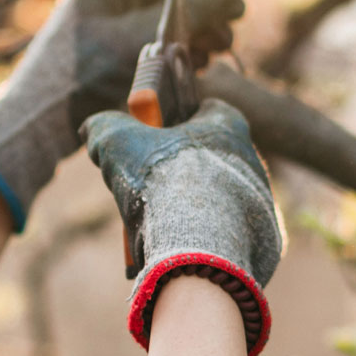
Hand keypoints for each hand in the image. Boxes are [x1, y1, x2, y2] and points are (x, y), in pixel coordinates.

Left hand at [0, 0, 245, 230]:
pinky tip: (201, 63)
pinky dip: (180, 52)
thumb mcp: (140, 39)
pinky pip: (153, 46)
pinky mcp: (108, 62)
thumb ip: (187, 12)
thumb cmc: (83, 77)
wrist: (36, 124)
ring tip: (224, 45)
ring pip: (163, 22)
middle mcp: (104, 3)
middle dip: (206, 4)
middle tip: (238, 16)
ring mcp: (106, 32)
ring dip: (197, 29)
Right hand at [83, 98, 282, 355]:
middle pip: (210, 155)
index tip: (153, 136)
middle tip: (150, 187)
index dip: (176, 120)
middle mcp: (251, 157)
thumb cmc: (163, 181)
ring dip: (194, 206)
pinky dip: (208, 237)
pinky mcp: (264, 237)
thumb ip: (103, 127)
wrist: (201, 244)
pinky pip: (230, 232)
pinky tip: (182, 246)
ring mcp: (261, 199)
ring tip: (162, 224)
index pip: (205, 109)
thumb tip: (91, 127)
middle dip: (182, 169)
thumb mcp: (117, 142)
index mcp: (227, 124)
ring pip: (220, 196)